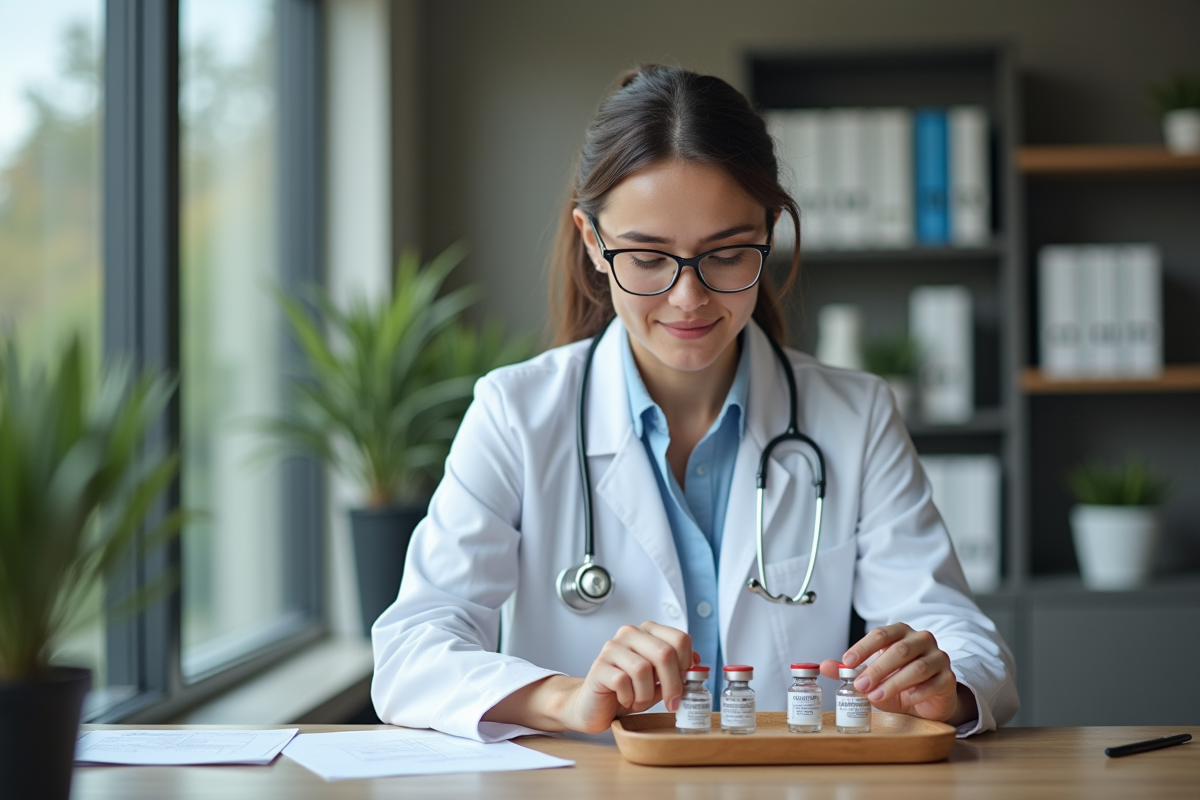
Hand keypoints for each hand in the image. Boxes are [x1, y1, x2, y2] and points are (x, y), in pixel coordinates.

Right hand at [483, 621, 695, 733]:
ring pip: (643, 669)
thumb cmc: (628, 691)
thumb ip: (677, 668)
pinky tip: (624, 700)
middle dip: (672, 684)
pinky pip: (623, 682)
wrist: (594, 706)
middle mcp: (630, 634)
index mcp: (648, 632)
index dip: (686, 665)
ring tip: (639, 700)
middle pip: (665, 653)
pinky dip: (630, 698)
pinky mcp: (598, 666)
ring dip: (647, 694)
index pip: (680, 639)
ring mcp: (612, 648)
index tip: (684, 684)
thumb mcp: (659, 680)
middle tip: (671, 703)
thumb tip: (697, 662)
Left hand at [820, 623, 973, 725]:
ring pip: (918, 666)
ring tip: (876, 696)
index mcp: (901, 632)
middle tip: (860, 685)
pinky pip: (935, 682)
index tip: (847, 663)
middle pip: (899, 650)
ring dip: (894, 682)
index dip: (863, 648)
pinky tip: (907, 700)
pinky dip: (918, 692)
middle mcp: (921, 640)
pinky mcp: (948, 678)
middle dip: (877, 668)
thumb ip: (849, 670)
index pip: (881, 634)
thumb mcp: (871, 676)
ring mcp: (938, 657)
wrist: (927, 700)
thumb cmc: (898, 682)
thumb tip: (824, 666)